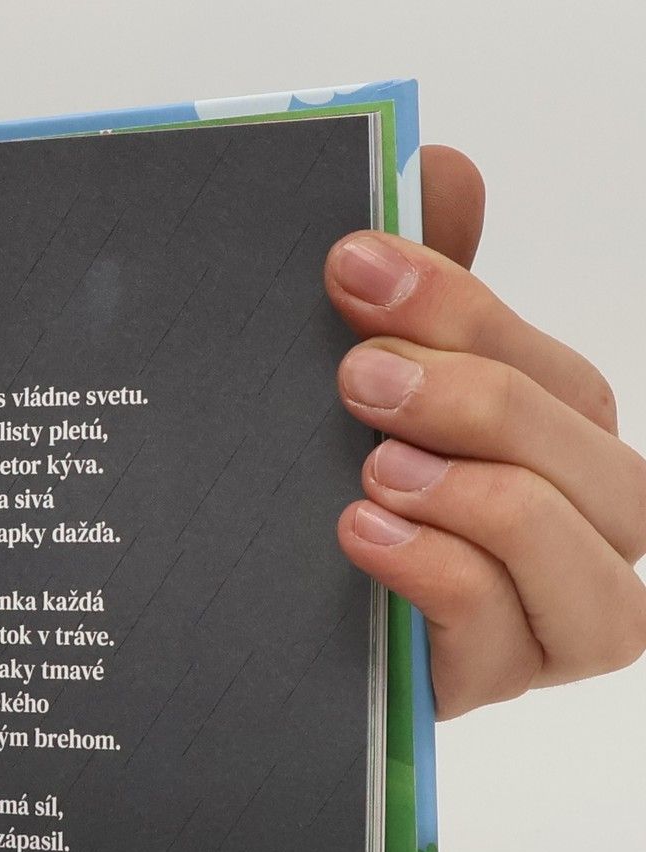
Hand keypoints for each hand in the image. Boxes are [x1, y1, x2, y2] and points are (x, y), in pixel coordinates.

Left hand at [328, 146, 645, 716]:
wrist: (268, 646)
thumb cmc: (344, 507)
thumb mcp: (365, 395)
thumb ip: (418, 297)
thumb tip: (440, 167)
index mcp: (562, 443)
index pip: (549, 364)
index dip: (458, 306)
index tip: (355, 265)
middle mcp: (583, 527)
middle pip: (581, 444)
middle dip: (471, 395)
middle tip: (358, 376)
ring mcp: (551, 618)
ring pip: (575, 546)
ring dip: (479, 494)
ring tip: (375, 469)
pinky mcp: (496, 684)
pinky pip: (507, 630)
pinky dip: (441, 574)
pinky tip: (367, 535)